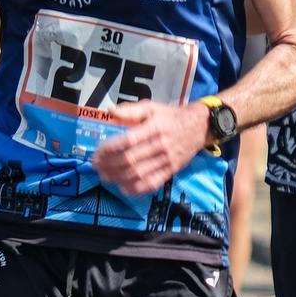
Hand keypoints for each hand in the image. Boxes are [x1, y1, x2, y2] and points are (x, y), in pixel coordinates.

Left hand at [91, 101, 208, 195]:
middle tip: (96, 167)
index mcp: (154, 128)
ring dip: (118, 178)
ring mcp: (167, 160)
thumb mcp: (152, 107)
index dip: (109, 149)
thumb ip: (130, 110)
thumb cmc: (171, 116)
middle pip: (131, 160)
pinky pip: (153, 183)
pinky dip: (136, 189)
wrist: (199, 126)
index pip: (128, 141)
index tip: (97, 153)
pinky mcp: (171, 171)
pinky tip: (123, 188)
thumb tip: (109, 111)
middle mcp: (161, 145)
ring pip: (139, 174)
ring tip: (104, 177)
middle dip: (110, 165)